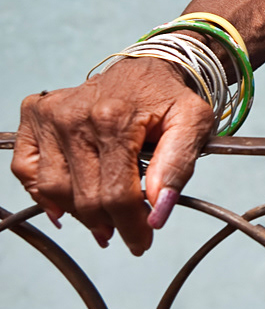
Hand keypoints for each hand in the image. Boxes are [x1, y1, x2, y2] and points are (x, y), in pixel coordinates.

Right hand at [12, 60, 213, 254]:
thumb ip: (179, 166)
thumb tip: (159, 211)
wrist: (145, 67)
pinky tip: (66, 203)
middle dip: (110, 224)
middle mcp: (75, 115)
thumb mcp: (193, 123)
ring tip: (104, 218)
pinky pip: (27, 169)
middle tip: (127, 232)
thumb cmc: (169, 97)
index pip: (117, 193)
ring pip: (55, 190)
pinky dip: (42, 193)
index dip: (131, 225)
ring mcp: (51, 114)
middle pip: (85, 197)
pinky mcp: (35, 115)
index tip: (143, 241)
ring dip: (79, 214)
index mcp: (114, 117)